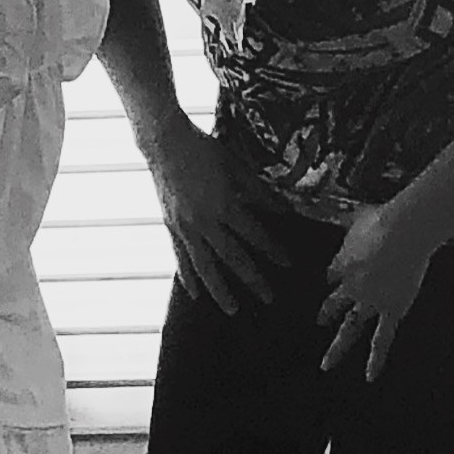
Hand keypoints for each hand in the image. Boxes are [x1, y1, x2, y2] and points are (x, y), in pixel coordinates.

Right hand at [147, 122, 291, 312]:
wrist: (164, 143)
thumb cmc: (203, 149)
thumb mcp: (235, 166)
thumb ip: (257, 191)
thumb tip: (282, 211)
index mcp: (224, 204)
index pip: (255, 234)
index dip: (273, 250)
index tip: (289, 264)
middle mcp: (205, 221)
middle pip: (233, 257)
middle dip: (253, 279)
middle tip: (269, 299)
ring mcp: (186, 227)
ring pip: (205, 266)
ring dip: (219, 290)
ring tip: (231, 309)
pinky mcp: (171, 227)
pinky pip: (181, 257)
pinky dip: (188, 276)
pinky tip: (195, 294)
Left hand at [317, 203, 433, 379]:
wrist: (401, 235)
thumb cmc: (383, 220)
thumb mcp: (358, 215)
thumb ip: (349, 215)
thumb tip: (340, 201)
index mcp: (342, 262)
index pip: (333, 273)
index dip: (336, 274)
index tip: (336, 276)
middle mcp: (351, 287)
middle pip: (334, 303)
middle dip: (326, 313)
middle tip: (319, 322)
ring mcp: (369, 302)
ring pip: (350, 329)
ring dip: (337, 347)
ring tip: (325, 365)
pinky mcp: (390, 312)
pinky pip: (381, 341)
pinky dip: (375, 359)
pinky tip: (369, 376)